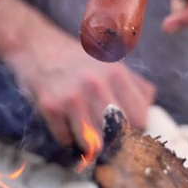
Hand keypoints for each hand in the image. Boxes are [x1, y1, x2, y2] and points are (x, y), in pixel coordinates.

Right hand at [6, 34, 155, 150]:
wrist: (36, 44)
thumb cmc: (76, 57)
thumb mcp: (110, 62)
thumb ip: (135, 84)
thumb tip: (151, 108)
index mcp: (116, 74)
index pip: (140, 119)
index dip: (135, 128)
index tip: (127, 130)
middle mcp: (96, 85)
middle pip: (117, 134)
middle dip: (114, 141)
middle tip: (107, 139)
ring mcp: (71, 97)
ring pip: (92, 143)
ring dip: (90, 143)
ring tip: (86, 132)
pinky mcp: (50, 107)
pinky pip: (66, 139)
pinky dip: (67, 137)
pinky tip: (66, 123)